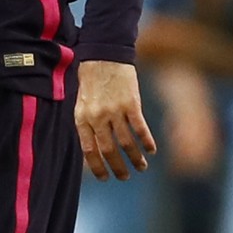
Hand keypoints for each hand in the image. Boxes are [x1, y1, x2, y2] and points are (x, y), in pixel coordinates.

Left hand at [75, 60, 156, 180]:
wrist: (104, 54)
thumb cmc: (91, 80)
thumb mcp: (81, 102)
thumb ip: (86, 123)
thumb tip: (93, 150)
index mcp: (82, 117)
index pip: (89, 150)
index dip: (97, 167)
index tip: (104, 177)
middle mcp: (98, 117)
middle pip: (109, 150)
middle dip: (118, 168)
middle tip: (124, 177)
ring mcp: (115, 110)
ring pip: (126, 144)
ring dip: (135, 159)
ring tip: (142, 167)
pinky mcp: (131, 103)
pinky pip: (140, 129)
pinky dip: (147, 142)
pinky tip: (151, 150)